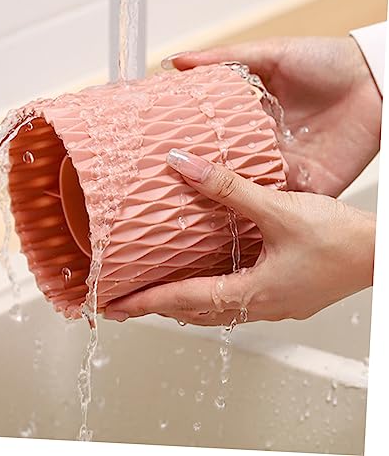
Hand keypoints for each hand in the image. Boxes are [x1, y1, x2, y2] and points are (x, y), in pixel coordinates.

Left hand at [103, 149, 374, 325]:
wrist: (381, 253)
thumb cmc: (341, 240)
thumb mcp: (278, 208)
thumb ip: (228, 188)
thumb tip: (185, 165)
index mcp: (252, 293)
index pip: (183, 302)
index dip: (145, 303)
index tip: (116, 306)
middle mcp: (258, 306)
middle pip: (194, 313)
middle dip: (156, 309)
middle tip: (125, 304)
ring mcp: (272, 304)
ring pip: (214, 312)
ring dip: (181, 305)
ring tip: (156, 297)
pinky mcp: (283, 294)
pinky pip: (234, 302)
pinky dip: (208, 296)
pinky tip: (207, 282)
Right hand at [162, 37, 381, 196]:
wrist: (375, 82)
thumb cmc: (326, 62)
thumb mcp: (270, 53)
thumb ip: (224, 58)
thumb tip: (176, 63)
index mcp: (253, 121)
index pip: (215, 141)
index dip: (193, 149)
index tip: (166, 157)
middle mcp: (266, 148)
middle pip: (229, 171)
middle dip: (205, 182)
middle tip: (174, 191)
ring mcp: (286, 169)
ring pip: (250, 193)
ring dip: (229, 202)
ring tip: (197, 213)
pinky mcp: (309, 187)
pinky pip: (282, 206)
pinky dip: (263, 215)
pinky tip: (238, 222)